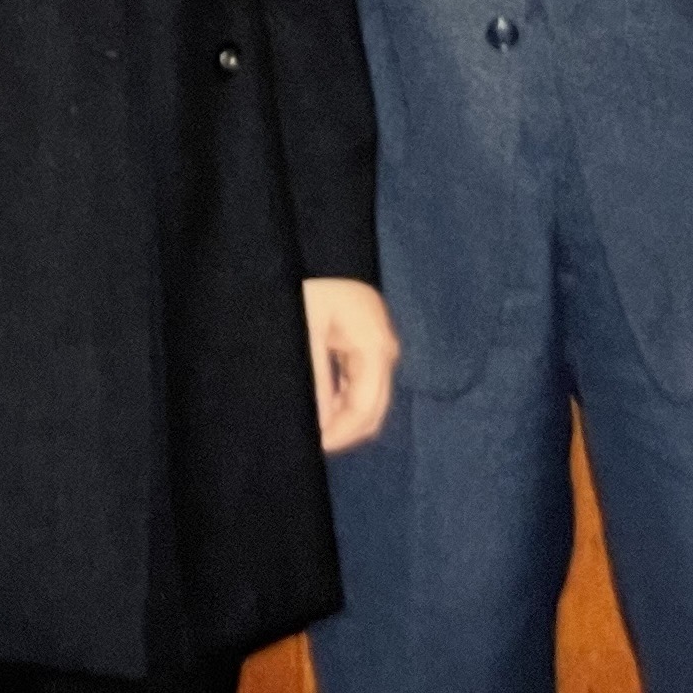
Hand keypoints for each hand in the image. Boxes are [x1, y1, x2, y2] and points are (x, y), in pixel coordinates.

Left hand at [304, 277, 398, 453]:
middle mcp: (385, 352)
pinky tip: (320, 408)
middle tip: (308, 444)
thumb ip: (316, 379)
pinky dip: (342, 401)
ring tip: (310, 429)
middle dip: (343, 432)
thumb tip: (318, 423)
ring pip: (368, 400)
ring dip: (342, 418)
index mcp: (376, 349)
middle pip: (372, 412)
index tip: (310, 448)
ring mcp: (380, 347)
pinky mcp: (368, 342)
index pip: (364, 411)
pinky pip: (361, 383)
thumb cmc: (311, 281)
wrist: (318, 243)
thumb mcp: (307, 330)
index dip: (338, 436)